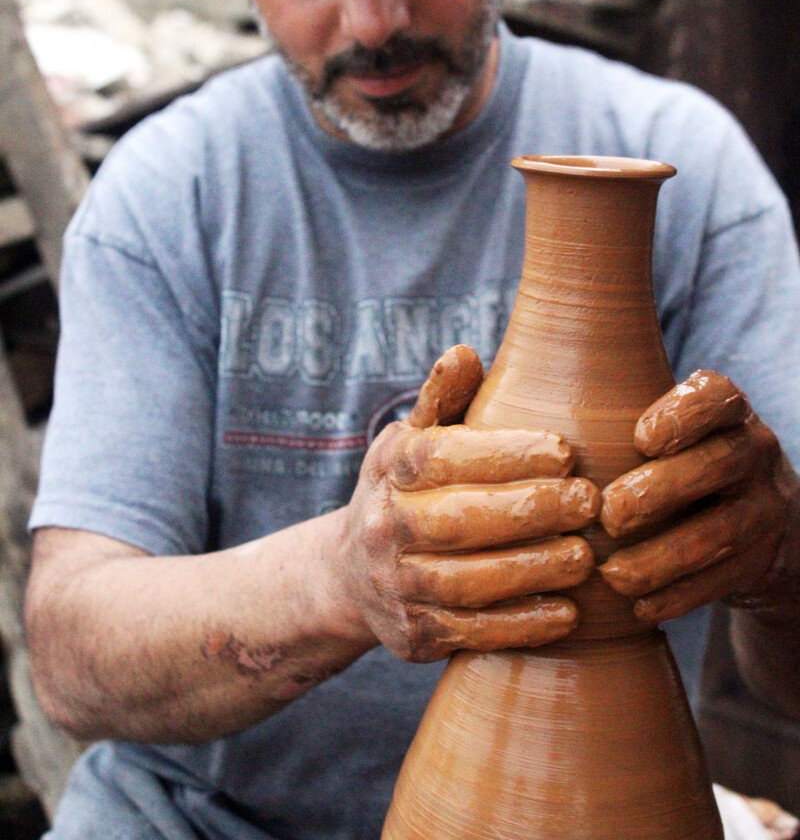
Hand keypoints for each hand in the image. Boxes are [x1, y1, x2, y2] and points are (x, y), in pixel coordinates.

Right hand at [335, 345, 599, 661]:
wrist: (349, 576)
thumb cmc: (405, 491)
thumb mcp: (410, 440)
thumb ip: (441, 400)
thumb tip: (464, 354)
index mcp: (391, 468)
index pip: (443, 457)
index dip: (504, 454)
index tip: (565, 450)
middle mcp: (385, 526)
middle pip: (457, 520)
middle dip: (528, 511)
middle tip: (589, 502)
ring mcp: (396, 585)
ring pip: (467, 582)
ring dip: (531, 571)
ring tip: (586, 557)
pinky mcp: (414, 636)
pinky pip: (471, 633)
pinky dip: (520, 625)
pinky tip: (567, 613)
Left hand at [598, 370, 799, 623]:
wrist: (759, 523)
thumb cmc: (674, 462)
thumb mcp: (662, 427)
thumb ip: (603, 404)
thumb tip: (492, 371)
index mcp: (726, 409)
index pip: (716, 396)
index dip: (682, 415)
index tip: (640, 438)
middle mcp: (752, 451)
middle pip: (719, 464)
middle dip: (662, 489)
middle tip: (609, 514)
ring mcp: (764, 507)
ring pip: (721, 531)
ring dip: (663, 557)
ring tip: (612, 575)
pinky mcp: (763, 561)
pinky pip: (723, 581)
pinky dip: (679, 597)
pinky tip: (637, 608)